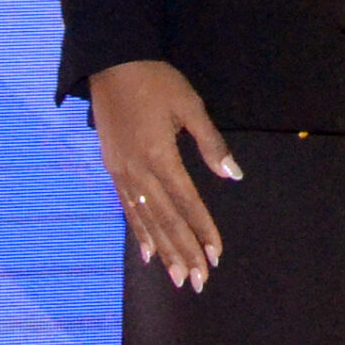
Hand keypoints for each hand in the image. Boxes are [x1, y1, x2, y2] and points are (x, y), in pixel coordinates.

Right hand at [88, 59, 239, 291]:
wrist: (111, 63)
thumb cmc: (156, 82)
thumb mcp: (190, 106)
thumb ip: (210, 143)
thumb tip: (233, 175)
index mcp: (160, 156)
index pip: (187, 202)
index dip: (202, 229)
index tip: (216, 254)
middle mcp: (138, 172)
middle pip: (165, 220)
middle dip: (184, 251)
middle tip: (198, 281)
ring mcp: (122, 172)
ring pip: (145, 219)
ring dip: (163, 250)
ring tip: (177, 277)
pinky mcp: (113, 168)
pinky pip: (127, 207)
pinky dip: (139, 231)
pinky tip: (147, 252)